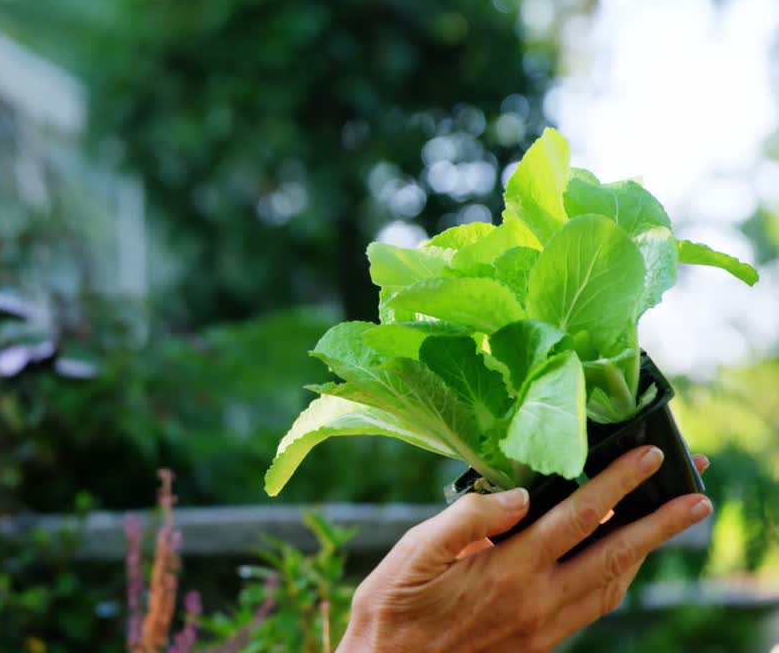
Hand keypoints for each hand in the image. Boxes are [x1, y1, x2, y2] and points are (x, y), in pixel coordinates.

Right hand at [337, 448, 711, 652]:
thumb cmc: (393, 609)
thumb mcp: (413, 552)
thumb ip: (467, 519)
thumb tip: (519, 493)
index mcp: (507, 571)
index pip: (578, 518)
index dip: (617, 484)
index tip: (647, 457)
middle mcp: (536, 602)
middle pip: (616, 555)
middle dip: (661, 522)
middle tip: (697, 495)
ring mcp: (543, 627)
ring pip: (613, 586)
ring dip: (647, 552)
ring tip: (668, 524)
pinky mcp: (539, 643)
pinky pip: (593, 607)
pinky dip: (617, 579)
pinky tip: (617, 563)